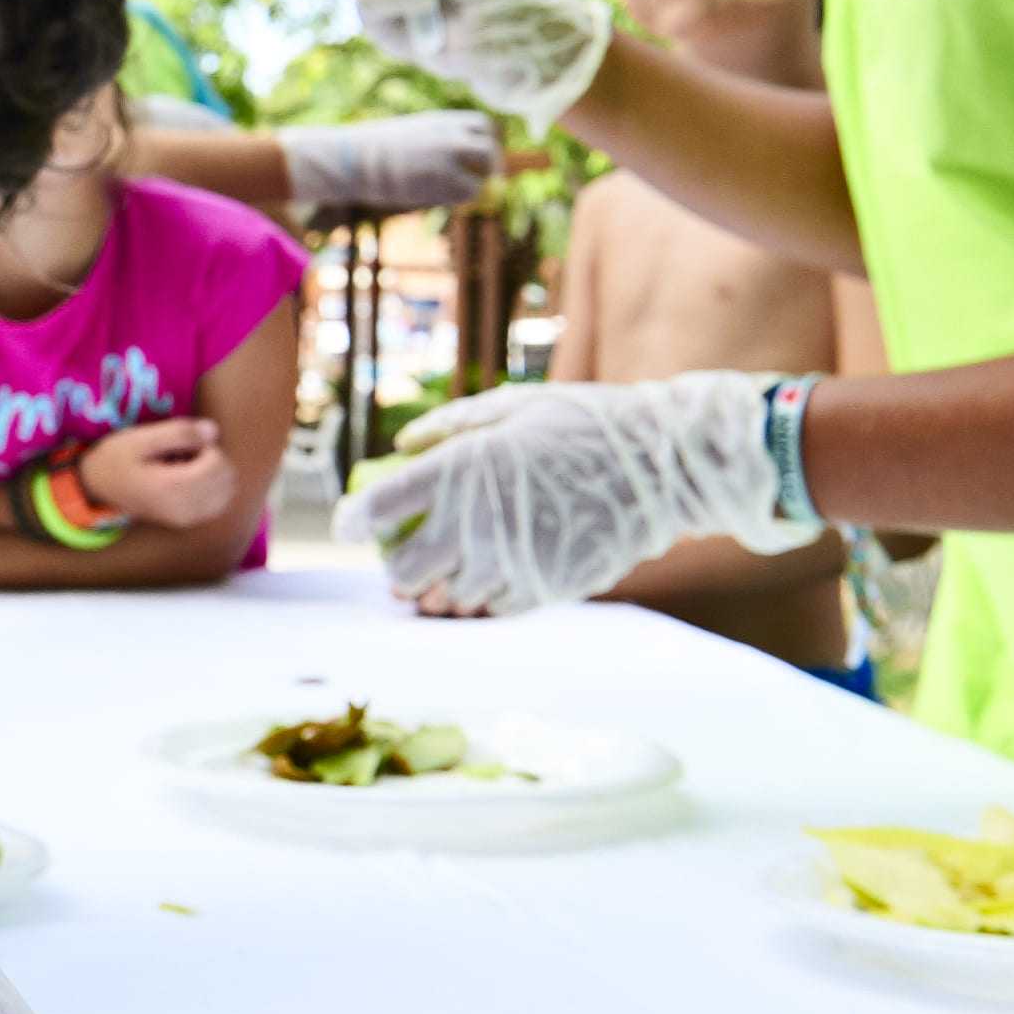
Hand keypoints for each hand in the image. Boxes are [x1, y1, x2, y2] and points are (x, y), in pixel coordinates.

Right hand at [76, 416, 232, 529]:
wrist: (96, 488)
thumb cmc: (116, 458)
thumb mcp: (140, 438)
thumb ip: (179, 432)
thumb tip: (214, 430)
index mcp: (172, 487)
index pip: (217, 462)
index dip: (205, 445)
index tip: (181, 443)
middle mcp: (184, 508)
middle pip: (226, 477)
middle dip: (212, 458)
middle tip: (182, 453)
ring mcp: (187, 518)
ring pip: (227, 491)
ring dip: (214, 473)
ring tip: (186, 466)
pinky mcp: (186, 521)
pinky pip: (219, 503)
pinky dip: (213, 487)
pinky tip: (190, 479)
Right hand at [277, 109, 501, 216]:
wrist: (353, 159)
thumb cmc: (374, 149)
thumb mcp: (410, 134)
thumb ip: (437, 141)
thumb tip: (462, 160)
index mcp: (442, 120)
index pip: (483, 125)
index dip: (484, 141)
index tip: (474, 156)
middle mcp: (450, 135)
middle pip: (488, 150)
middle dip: (487, 166)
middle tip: (474, 179)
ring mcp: (449, 158)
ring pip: (481, 176)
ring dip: (470, 186)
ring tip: (443, 190)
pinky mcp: (443, 180)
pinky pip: (467, 193)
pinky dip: (456, 199)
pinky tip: (432, 197)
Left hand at [336, 371, 801, 614]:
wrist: (662, 465)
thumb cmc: (586, 424)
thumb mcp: (514, 405)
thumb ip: (452, 425)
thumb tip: (402, 445)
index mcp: (464, 468)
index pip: (380, 506)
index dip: (353, 519)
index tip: (350, 524)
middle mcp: (478, 521)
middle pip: (403, 569)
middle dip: (393, 568)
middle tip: (398, 560)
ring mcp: (510, 561)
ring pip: (444, 598)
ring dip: (433, 591)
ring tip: (440, 577)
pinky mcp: (542, 589)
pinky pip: (490, 608)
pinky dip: (477, 600)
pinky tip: (484, 582)